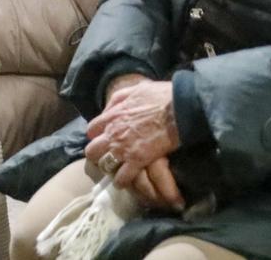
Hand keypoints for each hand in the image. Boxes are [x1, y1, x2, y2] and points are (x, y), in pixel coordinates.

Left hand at [87, 79, 183, 209]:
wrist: (179, 108)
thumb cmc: (161, 96)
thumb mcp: (136, 89)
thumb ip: (119, 98)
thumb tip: (109, 108)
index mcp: (113, 115)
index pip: (92, 130)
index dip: (96, 135)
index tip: (103, 138)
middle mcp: (113, 133)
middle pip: (92, 150)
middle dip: (98, 154)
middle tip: (107, 156)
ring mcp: (124, 148)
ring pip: (104, 165)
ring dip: (110, 168)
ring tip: (116, 170)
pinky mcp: (137, 161)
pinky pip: (122, 177)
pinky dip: (122, 181)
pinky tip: (126, 181)